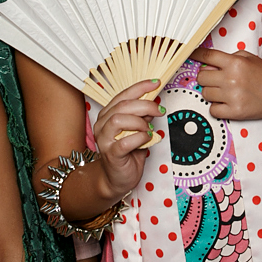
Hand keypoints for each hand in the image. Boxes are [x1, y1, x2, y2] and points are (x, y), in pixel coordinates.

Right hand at [94, 81, 161, 200]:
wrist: (118, 178)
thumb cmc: (127, 153)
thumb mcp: (137, 129)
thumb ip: (142, 116)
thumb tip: (154, 102)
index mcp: (107, 115)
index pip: (123, 95)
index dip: (140, 87)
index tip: (156, 83)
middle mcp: (102, 125)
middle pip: (122, 105)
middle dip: (145, 105)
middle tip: (159, 110)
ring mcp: (104, 139)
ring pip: (119, 119)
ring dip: (139, 122)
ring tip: (149, 129)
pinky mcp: (111, 154)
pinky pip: (125, 141)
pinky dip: (140, 137)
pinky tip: (147, 139)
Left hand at [192, 47, 261, 121]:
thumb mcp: (248, 58)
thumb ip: (227, 58)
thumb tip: (207, 65)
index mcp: (235, 63)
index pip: (207, 56)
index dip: (195, 54)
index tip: (189, 54)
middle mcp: (232, 79)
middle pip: (201, 77)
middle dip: (205, 78)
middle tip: (214, 79)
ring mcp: (233, 96)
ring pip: (205, 94)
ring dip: (211, 93)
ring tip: (223, 92)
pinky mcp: (235, 112)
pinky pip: (212, 110)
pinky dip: (216, 107)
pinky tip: (225, 103)